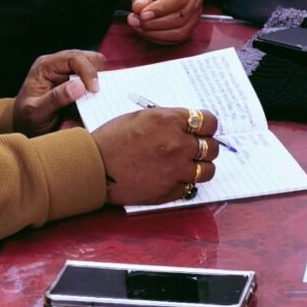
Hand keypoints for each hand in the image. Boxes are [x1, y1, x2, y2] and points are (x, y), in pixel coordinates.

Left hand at [14, 50, 102, 135]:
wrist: (26, 127)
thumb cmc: (28, 120)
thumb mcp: (37, 113)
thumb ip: (56, 99)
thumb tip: (79, 86)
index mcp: (44, 66)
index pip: (73, 57)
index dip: (87, 71)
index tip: (94, 89)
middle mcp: (56, 64)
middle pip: (86, 56)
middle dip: (95, 72)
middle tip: (96, 93)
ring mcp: (66, 70)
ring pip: (92, 63)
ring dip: (98, 78)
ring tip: (95, 95)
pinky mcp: (74, 78)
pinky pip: (91, 74)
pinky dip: (97, 83)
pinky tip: (93, 95)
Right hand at [91, 106, 219, 205]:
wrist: (95, 166)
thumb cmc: (113, 139)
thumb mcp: (142, 116)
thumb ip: (168, 120)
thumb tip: (188, 124)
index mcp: (171, 121)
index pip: (210, 122)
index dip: (208, 127)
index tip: (204, 130)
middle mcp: (178, 144)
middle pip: (212, 147)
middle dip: (207, 147)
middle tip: (197, 148)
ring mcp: (176, 169)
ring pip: (208, 170)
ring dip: (201, 167)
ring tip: (190, 165)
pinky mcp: (170, 190)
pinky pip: (191, 187)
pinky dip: (185, 183)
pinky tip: (174, 178)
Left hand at [125, 0, 202, 44]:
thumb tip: (139, 8)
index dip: (161, 9)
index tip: (142, 13)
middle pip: (180, 17)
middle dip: (154, 23)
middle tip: (134, 19)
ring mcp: (194, 13)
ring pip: (180, 31)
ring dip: (155, 33)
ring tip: (137, 25)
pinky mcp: (189, 25)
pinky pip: (177, 38)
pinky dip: (159, 38)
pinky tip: (146, 31)